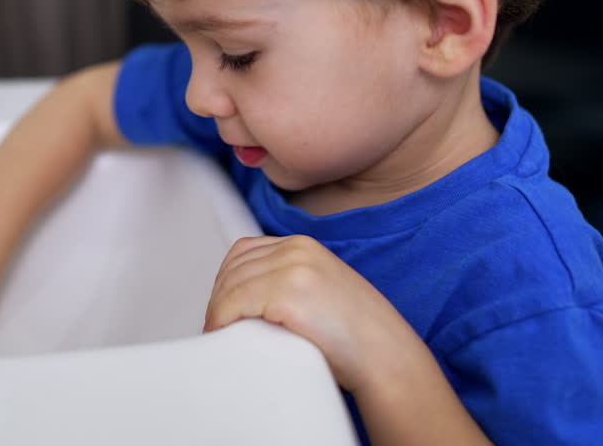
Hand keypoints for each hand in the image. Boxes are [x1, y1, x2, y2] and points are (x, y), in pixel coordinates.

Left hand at [204, 235, 427, 393]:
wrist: (386, 357)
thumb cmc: (356, 336)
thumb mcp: (321, 291)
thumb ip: (290, 282)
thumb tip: (247, 300)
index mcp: (304, 245)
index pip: (244, 252)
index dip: (226, 281)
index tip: (222, 307)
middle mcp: (297, 249)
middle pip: (233, 268)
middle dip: (219, 298)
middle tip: (217, 327)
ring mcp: (292, 268)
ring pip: (229, 287)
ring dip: (217, 313)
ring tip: (219, 335)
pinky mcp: (287, 293)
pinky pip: (234, 305)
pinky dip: (221, 321)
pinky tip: (223, 336)